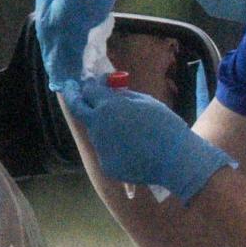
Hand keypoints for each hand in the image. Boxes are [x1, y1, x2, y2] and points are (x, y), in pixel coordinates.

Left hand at [63, 78, 234, 202]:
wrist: (175, 159)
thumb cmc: (165, 126)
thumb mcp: (146, 102)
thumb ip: (123, 95)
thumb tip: (109, 89)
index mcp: (109, 106)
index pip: (89, 90)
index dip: (90, 84)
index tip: (89, 82)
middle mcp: (98, 125)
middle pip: (77, 109)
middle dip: (73, 97)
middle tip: (71, 89)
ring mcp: (100, 146)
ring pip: (95, 130)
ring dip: (103, 125)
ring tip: (128, 130)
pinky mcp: (106, 164)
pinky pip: (106, 150)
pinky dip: (115, 147)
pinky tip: (133, 149)